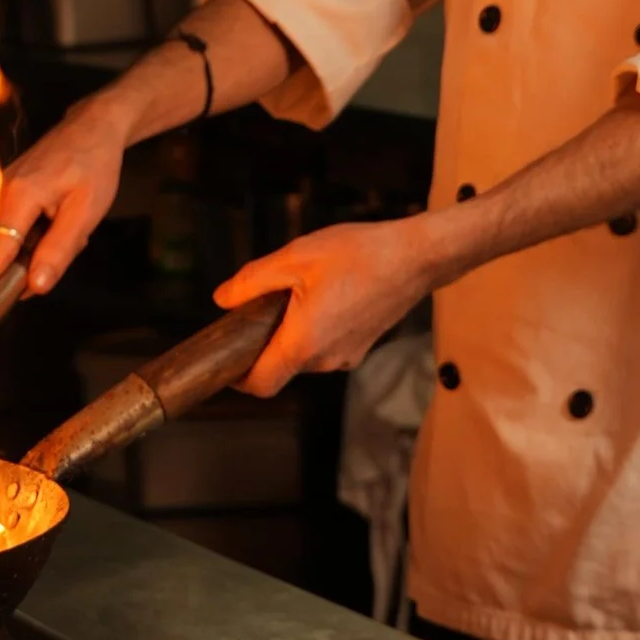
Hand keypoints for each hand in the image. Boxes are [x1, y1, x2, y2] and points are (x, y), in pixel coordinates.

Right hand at [0, 96, 129, 308]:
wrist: (94, 127)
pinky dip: (31, 235)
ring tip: (65, 227)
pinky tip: (57, 222)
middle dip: (19, 265)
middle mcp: (2, 192)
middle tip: (59, 247)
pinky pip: (11, 225)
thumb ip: (59, 251)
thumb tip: (35, 286)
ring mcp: (2, 189)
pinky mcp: (8, 189)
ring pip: (6, 238)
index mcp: (20, 197)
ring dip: (30, 248)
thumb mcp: (86, 213)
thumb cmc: (94, 166)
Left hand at [213, 217, 439, 398]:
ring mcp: (347, 356)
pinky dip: (312, 331)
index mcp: (304, 343)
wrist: (417, 256)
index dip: (237, 378)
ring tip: (294, 294)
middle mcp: (326, 360)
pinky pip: (325, 348)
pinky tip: (322, 295)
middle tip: (256, 309)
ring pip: (303, 357)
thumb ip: (252, 282)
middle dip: (263, 345)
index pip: (261, 385)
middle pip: (280, 368)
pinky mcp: (361, 347)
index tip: (225, 357)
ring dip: (289, 335)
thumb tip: (222, 300)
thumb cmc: (359, 254)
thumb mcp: (294, 257)